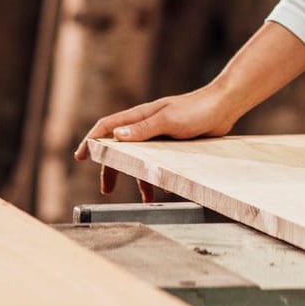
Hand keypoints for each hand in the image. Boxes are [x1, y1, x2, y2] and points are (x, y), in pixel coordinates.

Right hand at [73, 84, 247, 195]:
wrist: (225, 106)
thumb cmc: (197, 109)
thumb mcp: (168, 121)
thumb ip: (143, 129)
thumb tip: (116, 136)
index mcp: (141, 116)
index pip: (107, 127)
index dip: (91, 141)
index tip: (80, 157)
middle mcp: (147, 124)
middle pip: (121, 147)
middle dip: (112, 168)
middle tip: (106, 189)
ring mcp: (160, 133)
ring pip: (141, 157)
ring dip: (138, 178)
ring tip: (144, 199)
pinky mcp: (174, 141)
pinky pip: (158, 161)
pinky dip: (157, 174)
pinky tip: (165, 189)